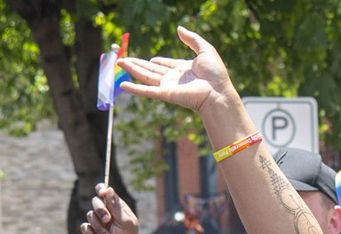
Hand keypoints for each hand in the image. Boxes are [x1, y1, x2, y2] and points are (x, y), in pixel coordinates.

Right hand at [80, 185, 140, 233]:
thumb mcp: (125, 222)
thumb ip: (116, 206)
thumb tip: (109, 189)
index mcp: (117, 208)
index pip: (106, 193)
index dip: (101, 190)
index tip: (101, 192)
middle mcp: (107, 213)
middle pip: (95, 201)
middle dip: (100, 210)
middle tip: (107, 220)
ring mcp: (99, 222)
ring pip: (89, 215)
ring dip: (98, 227)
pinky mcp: (92, 232)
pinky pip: (84, 227)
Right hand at [119, 26, 234, 113]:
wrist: (218, 92)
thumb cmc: (216, 74)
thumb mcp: (205, 50)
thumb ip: (192, 39)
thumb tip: (179, 28)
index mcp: (184, 69)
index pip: (167, 65)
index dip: (158, 62)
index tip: (151, 59)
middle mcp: (174, 79)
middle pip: (151, 70)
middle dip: (137, 64)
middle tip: (123, 59)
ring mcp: (169, 87)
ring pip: (146, 77)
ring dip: (132, 70)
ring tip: (118, 63)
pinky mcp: (166, 94)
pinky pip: (147, 91)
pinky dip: (135, 89)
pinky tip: (123, 85)